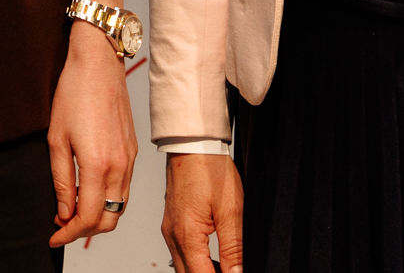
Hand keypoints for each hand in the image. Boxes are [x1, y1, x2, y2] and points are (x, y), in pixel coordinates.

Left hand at [47, 22, 139, 247]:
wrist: (98, 64)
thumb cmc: (74, 94)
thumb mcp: (56, 139)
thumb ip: (62, 181)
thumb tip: (64, 212)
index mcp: (98, 165)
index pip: (88, 217)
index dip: (69, 233)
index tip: (54, 237)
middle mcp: (120, 166)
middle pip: (109, 219)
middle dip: (85, 231)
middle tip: (61, 227)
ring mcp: (130, 160)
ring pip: (119, 206)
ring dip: (97, 216)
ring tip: (72, 211)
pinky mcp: (133, 152)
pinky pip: (124, 188)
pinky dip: (108, 199)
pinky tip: (89, 192)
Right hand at [161, 152, 244, 272]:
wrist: (192, 144)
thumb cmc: (208, 169)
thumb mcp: (231, 210)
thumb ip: (234, 248)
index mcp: (186, 235)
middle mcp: (173, 235)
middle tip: (233, 272)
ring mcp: (170, 229)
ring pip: (183, 267)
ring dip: (203, 272)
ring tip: (226, 269)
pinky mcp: (171, 223)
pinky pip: (181, 253)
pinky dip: (196, 262)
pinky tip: (213, 260)